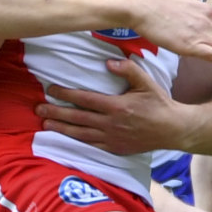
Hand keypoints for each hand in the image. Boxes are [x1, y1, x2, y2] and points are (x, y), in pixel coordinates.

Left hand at [36, 59, 182, 153]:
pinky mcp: (114, 148)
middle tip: (38, 108)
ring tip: (45, 123)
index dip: (66, 94)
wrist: (172, 129)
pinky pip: (91, 146)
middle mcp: (110, 124)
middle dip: (56, 112)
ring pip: (80, 134)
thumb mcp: (146, 82)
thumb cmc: (159, 103)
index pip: (85, 99)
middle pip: (77, 118)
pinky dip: (76, 142)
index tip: (51, 89)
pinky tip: (65, 138)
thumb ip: (128, 69)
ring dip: (61, 128)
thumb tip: (108, 62)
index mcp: (116, 106)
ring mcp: (111, 138)